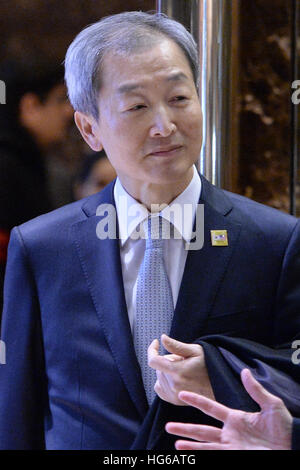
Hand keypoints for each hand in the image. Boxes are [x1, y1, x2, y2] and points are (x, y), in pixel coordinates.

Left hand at [148, 334, 214, 405]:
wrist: (219, 385)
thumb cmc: (209, 365)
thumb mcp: (195, 351)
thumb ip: (176, 346)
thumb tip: (162, 338)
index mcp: (177, 371)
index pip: (153, 361)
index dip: (152, 349)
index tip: (156, 343)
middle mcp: (173, 385)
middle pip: (159, 367)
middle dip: (168, 360)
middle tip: (183, 360)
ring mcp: (173, 394)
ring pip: (159, 376)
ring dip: (167, 371)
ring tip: (184, 371)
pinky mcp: (174, 400)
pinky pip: (159, 387)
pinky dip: (164, 381)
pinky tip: (176, 378)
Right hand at [165, 369, 292, 449]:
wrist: (293, 444)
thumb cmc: (284, 426)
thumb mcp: (271, 405)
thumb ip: (255, 390)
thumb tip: (244, 371)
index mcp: (235, 418)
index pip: (211, 408)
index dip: (196, 401)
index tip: (182, 394)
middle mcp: (230, 433)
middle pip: (202, 430)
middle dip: (185, 428)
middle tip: (168, 426)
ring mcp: (231, 447)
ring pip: (205, 445)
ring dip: (189, 444)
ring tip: (175, 442)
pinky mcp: (234, 456)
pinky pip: (214, 455)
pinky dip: (200, 454)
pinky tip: (189, 454)